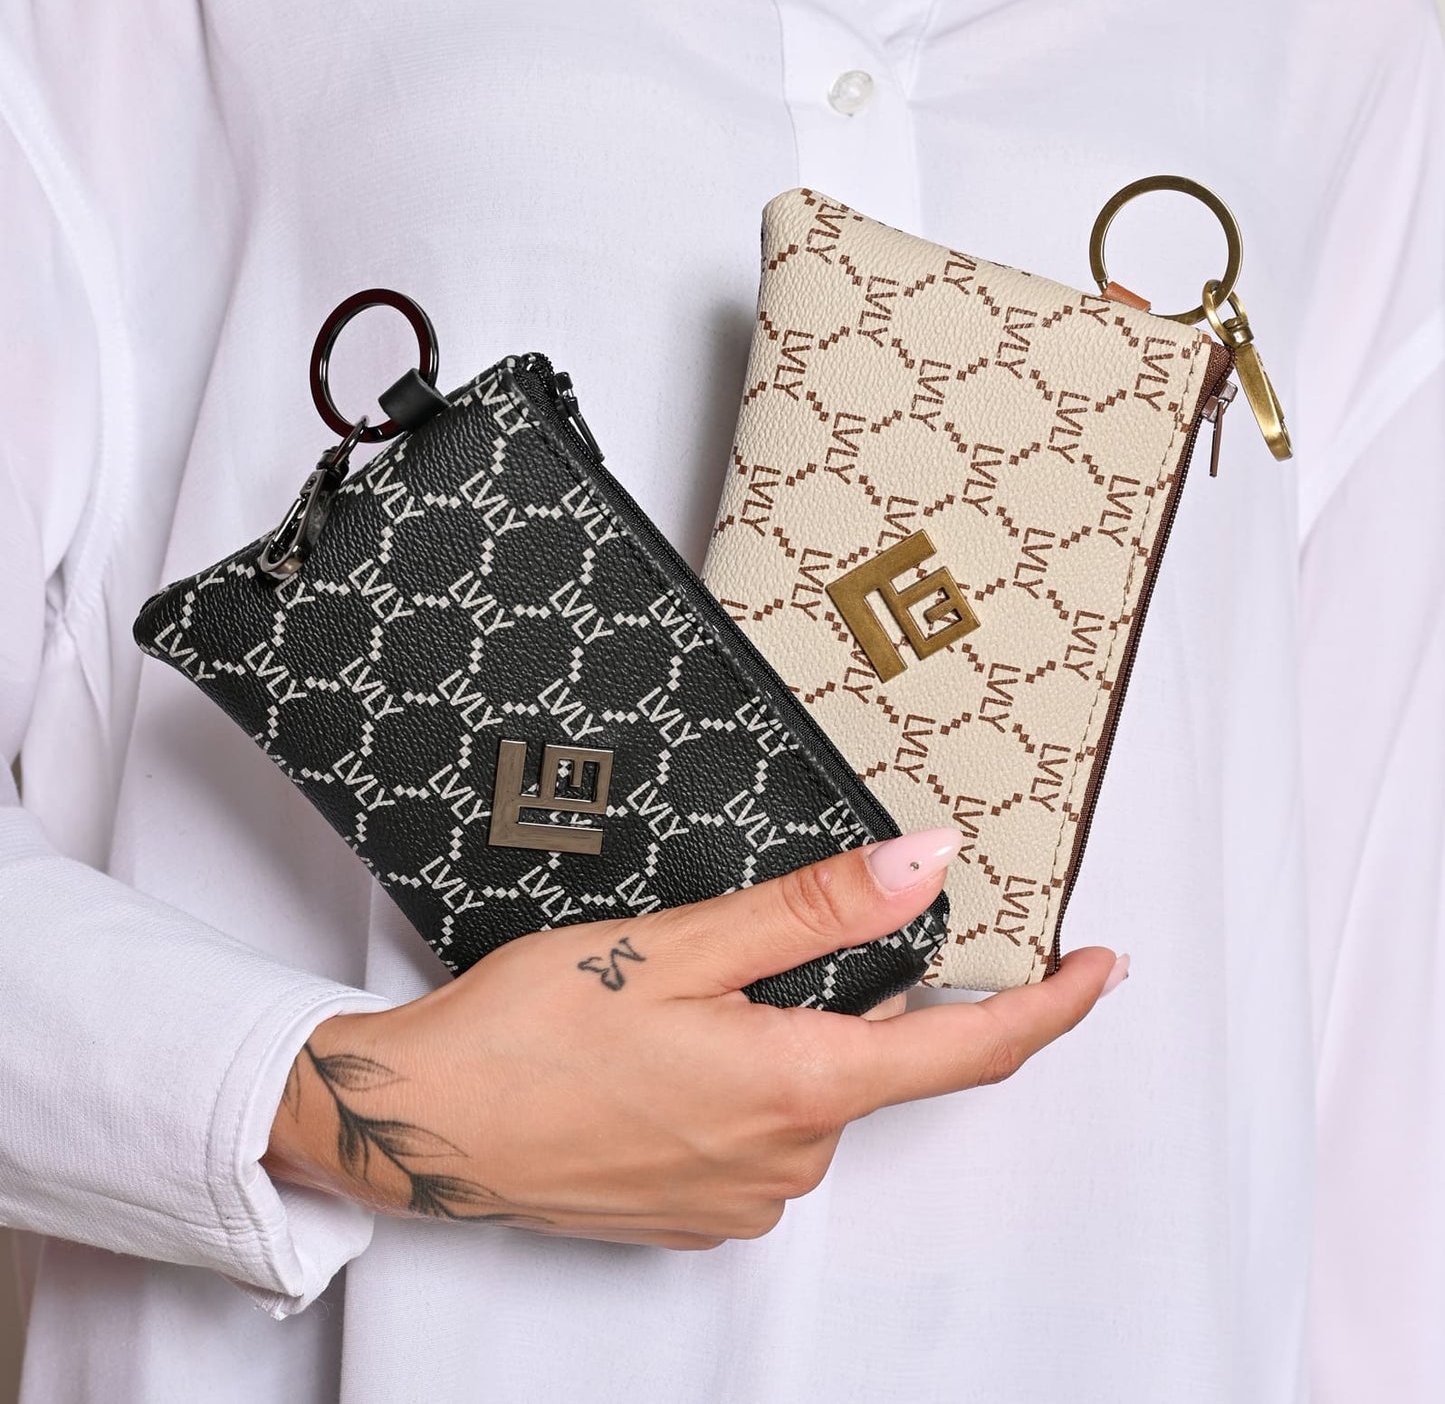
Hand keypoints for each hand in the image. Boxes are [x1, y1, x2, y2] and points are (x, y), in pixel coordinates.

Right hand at [264, 827, 1120, 1247]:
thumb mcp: (678, 947)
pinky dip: (749, 1082)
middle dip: (863, 997)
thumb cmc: (531, 1031)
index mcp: (796, 1086)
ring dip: (789, 1038)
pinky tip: (666, 1052)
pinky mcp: (697, 1210)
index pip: (968, 1051)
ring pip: (814, 1094)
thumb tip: (926, 862)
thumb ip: (813, 911)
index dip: (1049, 1010)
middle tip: (776, 940)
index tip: (1100, 968)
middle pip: (877, 1061)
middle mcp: (785, 1159)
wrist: (422, 1124)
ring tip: (685, 995)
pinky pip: (762, 1134)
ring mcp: (740, 1195)